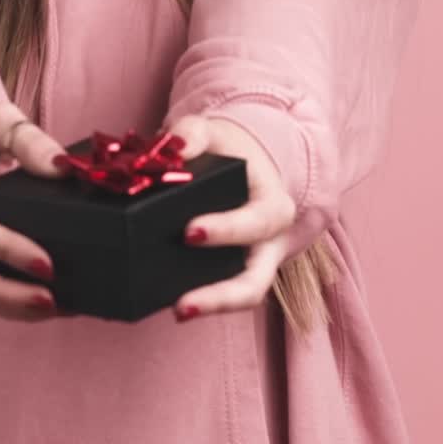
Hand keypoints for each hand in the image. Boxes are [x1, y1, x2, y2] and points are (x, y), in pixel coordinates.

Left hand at [162, 114, 296, 321]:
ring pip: (245, 295)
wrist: (242, 162)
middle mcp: (270, 242)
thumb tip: (175, 148)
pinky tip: (170, 302)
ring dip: (213, 307)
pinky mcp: (234, 273)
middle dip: (222, 293)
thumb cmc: (228, 149)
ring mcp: (254, 262)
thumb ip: (193, 134)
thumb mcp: (213, 132)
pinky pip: (223, 292)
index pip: (256, 223)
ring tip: (177, 311)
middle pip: (257, 279)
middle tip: (183, 300)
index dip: (226, 230)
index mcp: (273, 204)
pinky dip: (202, 300)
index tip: (189, 231)